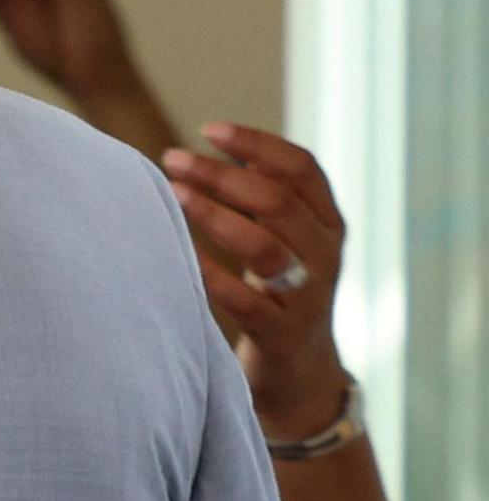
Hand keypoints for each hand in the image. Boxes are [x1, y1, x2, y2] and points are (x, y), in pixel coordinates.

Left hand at [164, 122, 351, 438]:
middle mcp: (325, 254)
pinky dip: (211, 274)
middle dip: (223, 175)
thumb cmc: (278, 292)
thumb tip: (210, 148)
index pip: (303, 169)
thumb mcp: (282, 240)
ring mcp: (307, 296)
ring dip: (215, 217)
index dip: (258, 144)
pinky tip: (179, 254)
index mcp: (328, 223)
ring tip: (173, 194)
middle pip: (279, 202)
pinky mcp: (280, 333)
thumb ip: (260, 200)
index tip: (210, 129)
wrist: (301, 372)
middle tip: (172, 158)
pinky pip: (245, 301)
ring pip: (266, 248)